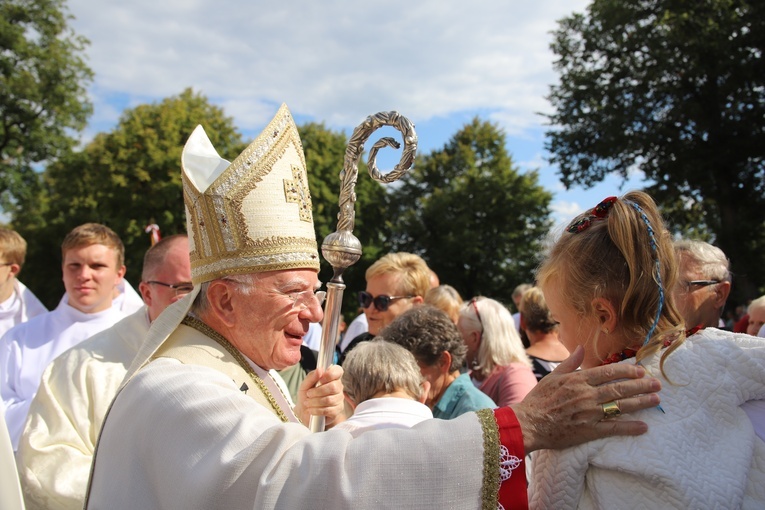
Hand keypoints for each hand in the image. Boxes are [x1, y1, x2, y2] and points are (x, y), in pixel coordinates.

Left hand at [295, 364, 345, 426]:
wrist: (303, 412)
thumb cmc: (306, 396)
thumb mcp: (305, 385)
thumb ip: (311, 377)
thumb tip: (320, 369)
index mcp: (331, 378)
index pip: (338, 371)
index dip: (330, 374)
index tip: (321, 379)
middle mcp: (338, 387)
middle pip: (333, 387)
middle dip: (317, 391)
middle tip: (308, 394)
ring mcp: (339, 400)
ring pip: (329, 399)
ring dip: (315, 401)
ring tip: (307, 403)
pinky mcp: (337, 411)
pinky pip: (328, 410)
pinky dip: (316, 410)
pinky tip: (311, 410)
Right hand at [511, 346, 660, 452]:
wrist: (528, 423)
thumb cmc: (539, 399)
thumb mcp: (553, 377)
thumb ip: (570, 363)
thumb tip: (581, 348)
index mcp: (578, 380)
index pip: (608, 372)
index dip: (626, 371)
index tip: (640, 370)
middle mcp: (586, 394)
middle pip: (619, 388)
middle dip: (640, 385)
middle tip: (657, 384)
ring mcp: (589, 413)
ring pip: (620, 406)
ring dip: (640, 402)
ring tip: (656, 400)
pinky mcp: (588, 430)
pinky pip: (613, 428)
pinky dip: (629, 427)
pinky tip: (643, 426)